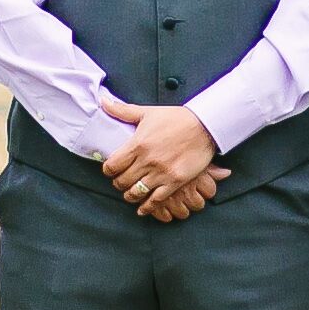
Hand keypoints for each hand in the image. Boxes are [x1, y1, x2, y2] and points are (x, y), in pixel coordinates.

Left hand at [98, 98, 225, 217]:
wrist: (205, 125)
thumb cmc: (176, 118)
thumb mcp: (148, 112)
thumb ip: (122, 110)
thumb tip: (103, 101)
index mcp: (137, 144)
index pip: (111, 166)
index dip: (109, 170)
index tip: (113, 170)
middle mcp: (147, 161)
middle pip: (121, 182)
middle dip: (119, 183)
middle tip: (122, 181)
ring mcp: (161, 173)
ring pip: (135, 193)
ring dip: (130, 195)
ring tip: (131, 193)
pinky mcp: (175, 181)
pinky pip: (156, 200)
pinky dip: (147, 207)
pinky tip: (143, 208)